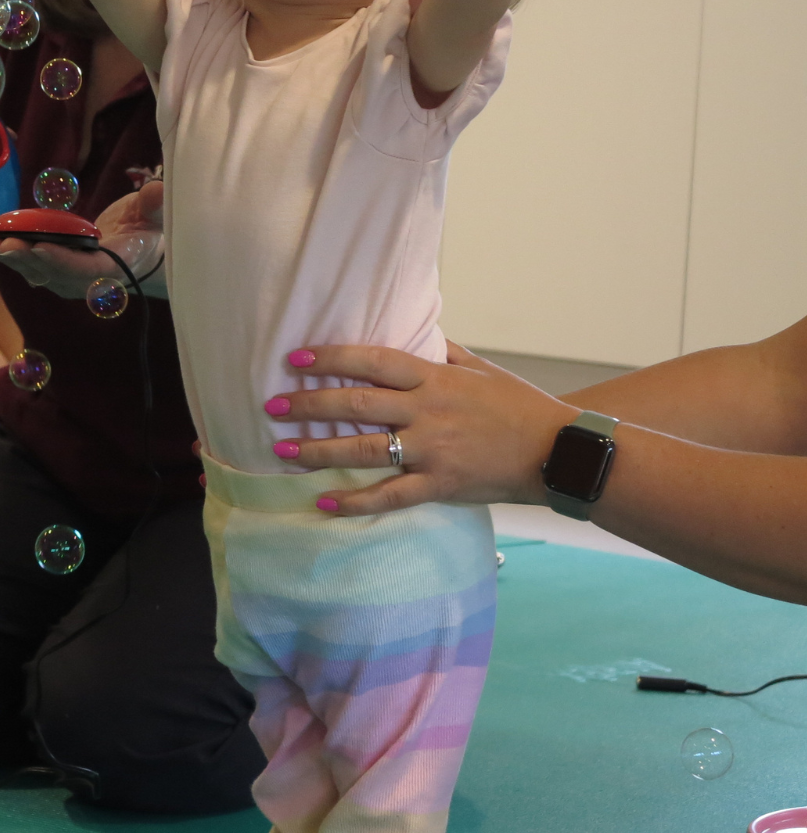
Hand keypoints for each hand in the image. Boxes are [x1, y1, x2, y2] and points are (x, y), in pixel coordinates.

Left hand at [0, 182, 162, 298]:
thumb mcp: (156, 216)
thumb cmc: (148, 231)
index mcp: (116, 266)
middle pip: (56, 273)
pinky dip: (16, 257)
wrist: (142, 255)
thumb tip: (157, 190)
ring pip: (41, 273)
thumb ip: (154, 205)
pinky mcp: (61, 273)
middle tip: (4, 244)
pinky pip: (36, 268)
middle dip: (29, 259)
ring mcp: (73, 280)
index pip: (86, 268)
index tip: (40, 248)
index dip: (63, 260)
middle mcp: (91, 279)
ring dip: (16, 259)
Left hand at [267, 341, 574, 515]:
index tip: (296, 359)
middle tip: (272, 405)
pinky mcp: (441, 486)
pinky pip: (390, 497)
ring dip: (318, 451)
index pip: (373, 362)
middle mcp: (429, 412)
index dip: (332, 359)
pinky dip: (355, 502)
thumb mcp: (481, 369)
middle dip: (309, 404)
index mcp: (435, 379)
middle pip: (358, 405)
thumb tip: (413, 329)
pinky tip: (323, 503)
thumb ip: (442, 351)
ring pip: (365, 450)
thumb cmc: (519, 406)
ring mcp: (434, 451)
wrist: (559, 452)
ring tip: (281, 449)